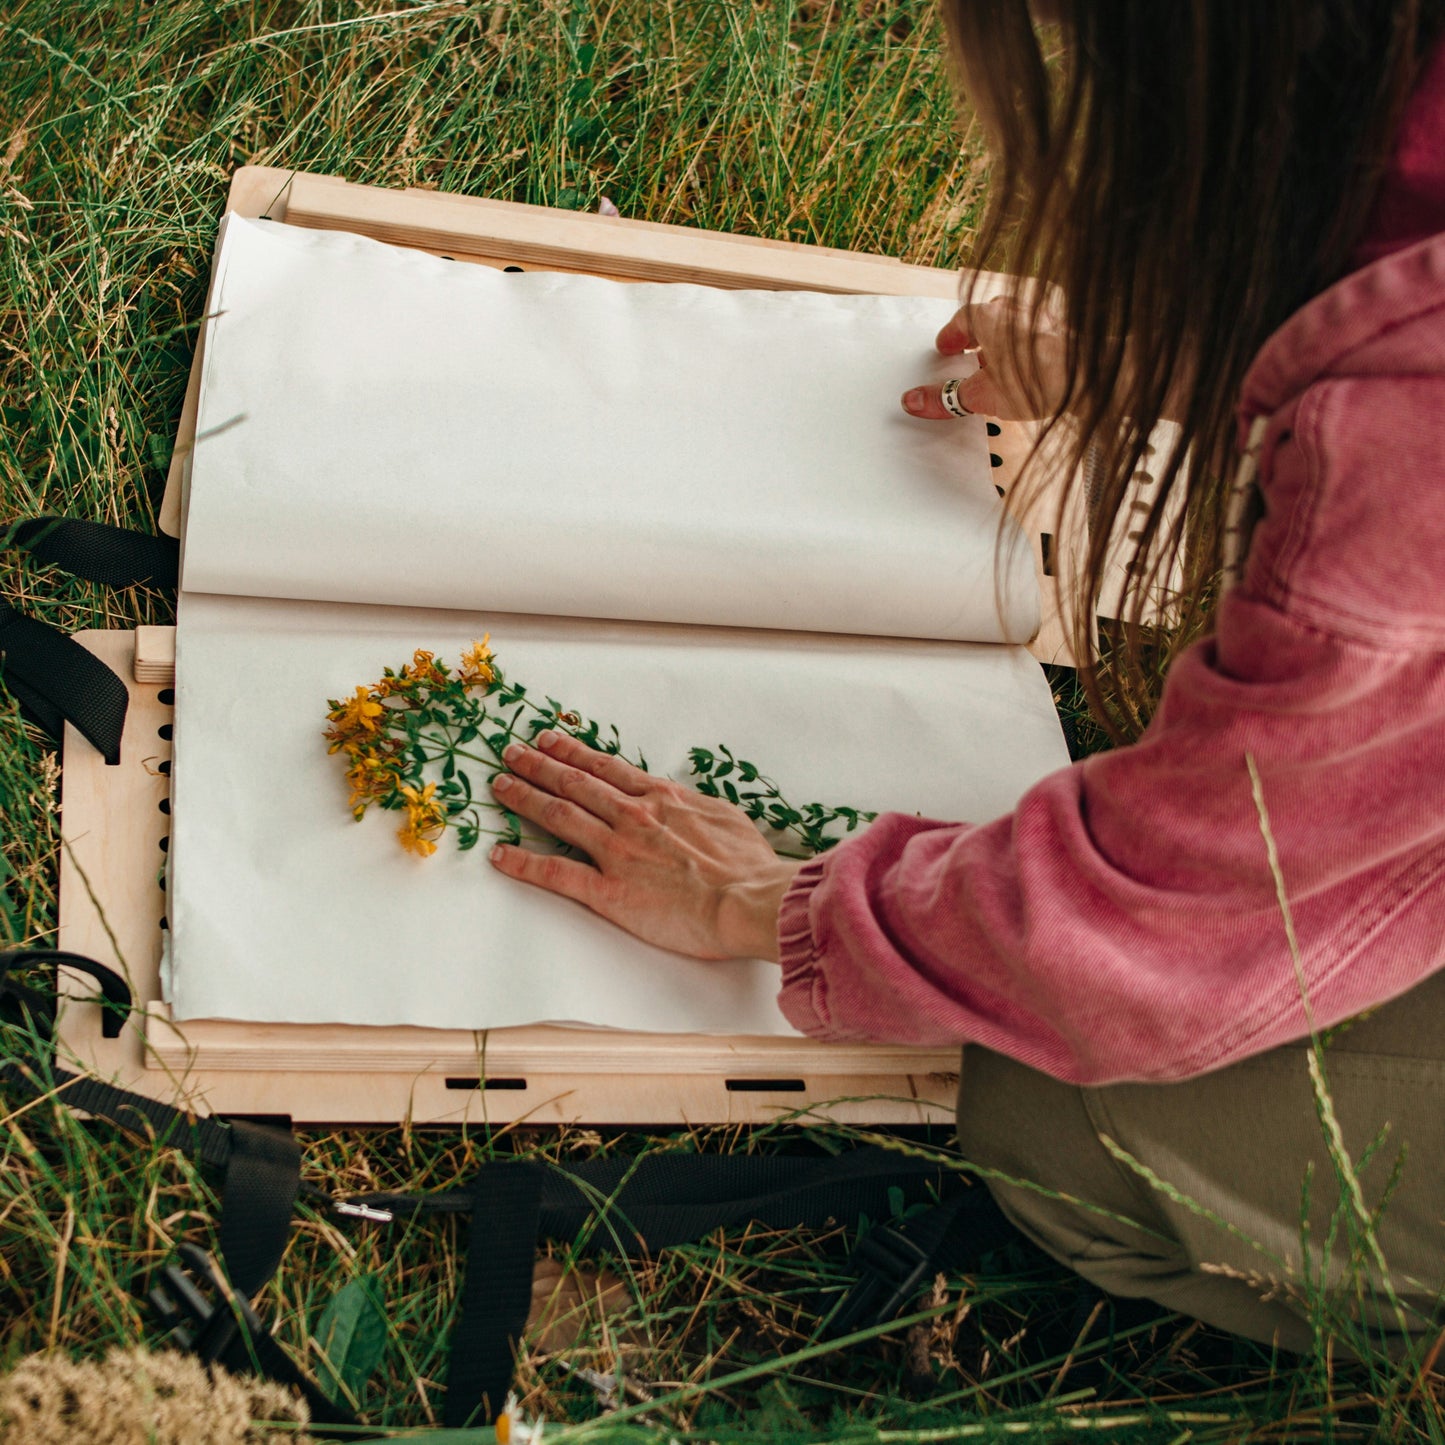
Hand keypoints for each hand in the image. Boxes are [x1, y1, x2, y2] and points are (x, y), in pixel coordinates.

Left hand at [488, 730, 804, 960]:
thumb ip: (693, 808)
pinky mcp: (609, 890)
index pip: (604, 767)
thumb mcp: (723, 817)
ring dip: (524, 798)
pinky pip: (556, 872)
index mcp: (661, 798)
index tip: (548, 739)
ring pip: (559, 815)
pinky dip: (524, 862)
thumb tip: (684, 804)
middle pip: (574, 783)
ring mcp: (616, 851)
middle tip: (510, 752)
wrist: (749, 898)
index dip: (571, 752)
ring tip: (500, 786)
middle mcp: (632, 816)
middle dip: (537, 765)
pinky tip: (500, 855)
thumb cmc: (747, 865)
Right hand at [901, 295, 1069, 421]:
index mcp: (991, 317)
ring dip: (1002, 339)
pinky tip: (1030, 368)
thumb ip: (947, 398)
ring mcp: (1044, 317)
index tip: (945, 347)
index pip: (962, 319)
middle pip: (989, 315)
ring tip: (998, 365)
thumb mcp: (984, 395)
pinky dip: (1026, 346)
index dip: (951, 335)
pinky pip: (1037, 332)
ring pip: (1014, 322)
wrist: (1094, 377)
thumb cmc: (1038, 380)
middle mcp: (1017, 309)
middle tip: (968, 354)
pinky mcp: (1065, 330)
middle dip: (976, 335)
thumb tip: (912, 402)